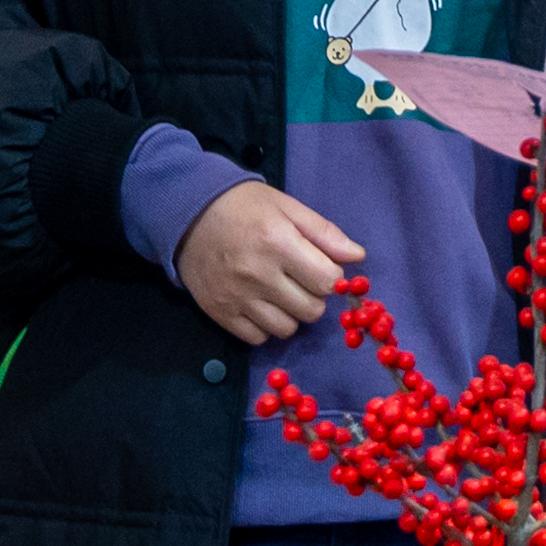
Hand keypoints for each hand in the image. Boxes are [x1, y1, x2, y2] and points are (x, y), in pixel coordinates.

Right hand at [175, 183, 363, 344]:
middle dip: (313, 296)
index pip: (328, 282)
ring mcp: (237, 298)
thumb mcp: (287, 208)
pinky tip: (260, 304)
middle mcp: (258, 275)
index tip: (321, 268)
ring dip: (291, 314)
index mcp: (279, 243)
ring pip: (287, 329)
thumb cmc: (244, 207)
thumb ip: (324, 233)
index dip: (332, 277)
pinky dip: (265, 326)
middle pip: (311, 310)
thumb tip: (357, 257)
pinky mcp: (221, 314)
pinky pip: (258, 338)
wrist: (188, 215)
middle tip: (299, 279)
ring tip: (279, 292)